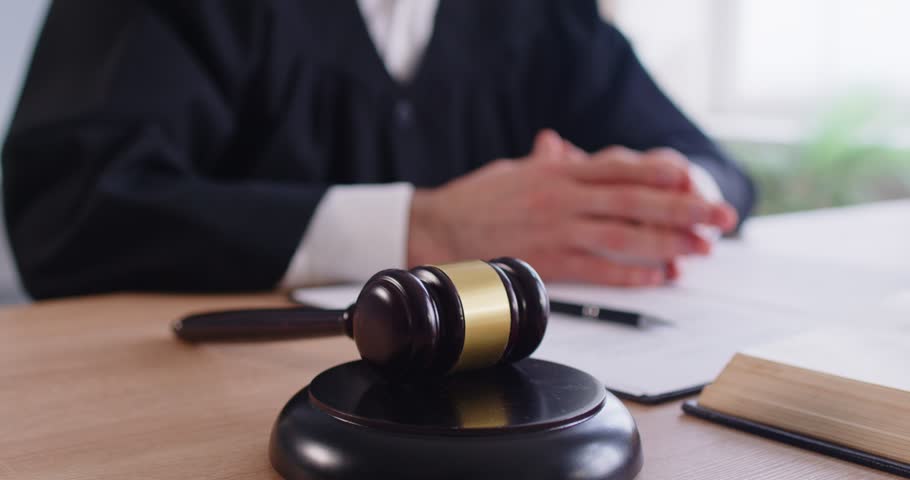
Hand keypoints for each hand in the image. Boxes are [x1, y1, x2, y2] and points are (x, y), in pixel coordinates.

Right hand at [407, 130, 737, 285]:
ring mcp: (557, 230)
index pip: (619, 166)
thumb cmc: (477, 199)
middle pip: (634, 200)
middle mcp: (563, 197)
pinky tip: (658, 276)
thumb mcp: (513, 170)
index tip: (690, 176)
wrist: (438, 229)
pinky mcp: (548, 262)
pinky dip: (632, 273)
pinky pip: (598, 269)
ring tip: (701, 249)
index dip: (658, 170)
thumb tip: (557, 144)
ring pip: (623, 234)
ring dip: (667, 242)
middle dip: (682, 208)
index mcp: (559, 171)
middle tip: (719, 218)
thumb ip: (544, 161)